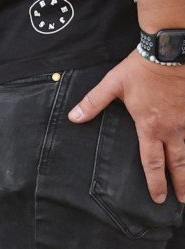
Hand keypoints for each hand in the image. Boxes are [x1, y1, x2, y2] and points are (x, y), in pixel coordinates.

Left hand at [69, 49, 184, 202]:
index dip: (156, 182)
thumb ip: (93, 103)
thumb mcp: (112, 84)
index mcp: (150, 126)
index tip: (158, 198)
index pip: (152, 162)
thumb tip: (73, 117)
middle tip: (182, 200)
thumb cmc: (141, 67)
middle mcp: (173, 127)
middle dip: (180, 183)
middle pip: (178, 162)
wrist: (171, 48)